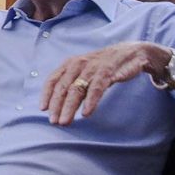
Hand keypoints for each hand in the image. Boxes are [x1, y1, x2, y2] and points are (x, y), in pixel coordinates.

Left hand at [41, 42, 164, 125]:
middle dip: (56, 105)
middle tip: (54, 121)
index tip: (43, 109)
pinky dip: (90, 101)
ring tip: (65, 121)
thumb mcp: (85, 73)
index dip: (47, 95)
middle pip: (63, 87)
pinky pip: (97, 88)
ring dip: (69, 107)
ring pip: (77, 88)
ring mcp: (92, 67)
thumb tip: (59, 106)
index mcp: (70, 64)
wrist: (131, 53)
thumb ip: (73, 86)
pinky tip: (86, 113)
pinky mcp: (107, 71)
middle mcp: (78, 64)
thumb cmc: (104, 67)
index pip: (53, 79)